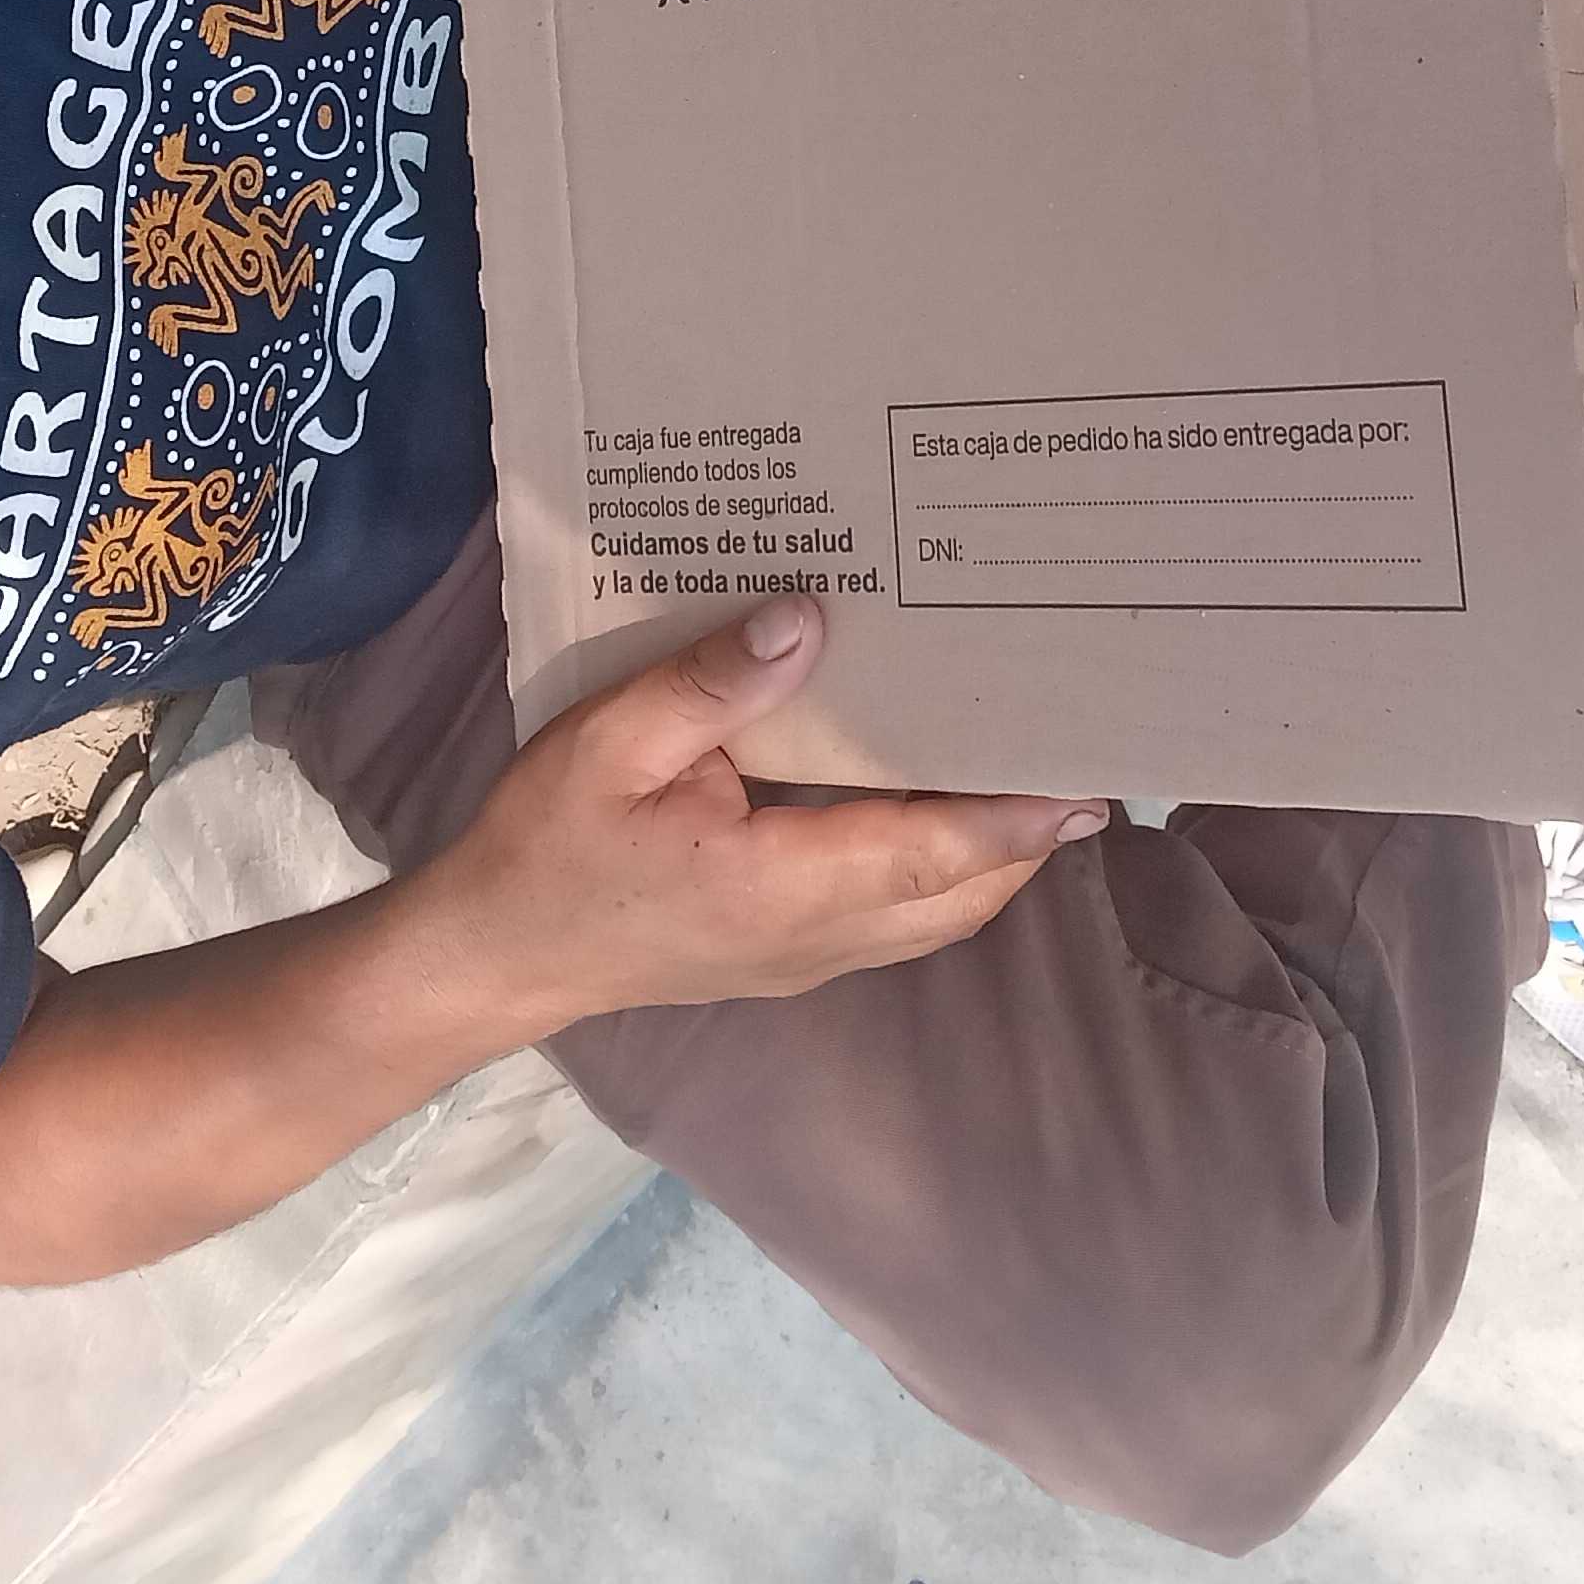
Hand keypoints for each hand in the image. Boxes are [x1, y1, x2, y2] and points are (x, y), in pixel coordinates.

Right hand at [405, 599, 1105, 1030]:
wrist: (494, 952)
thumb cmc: (546, 844)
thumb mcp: (611, 742)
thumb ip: (712, 684)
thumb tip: (809, 623)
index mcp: (780, 887)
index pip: (931, 856)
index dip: (1017, 822)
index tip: (1089, 783)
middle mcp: (814, 939)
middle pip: (960, 899)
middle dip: (1030, 841)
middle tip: (1085, 759)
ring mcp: (805, 960)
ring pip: (936, 919)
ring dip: (994, 862)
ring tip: (1036, 779)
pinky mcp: (787, 958)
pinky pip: (898, 921)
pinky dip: (943, 874)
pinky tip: (942, 810)